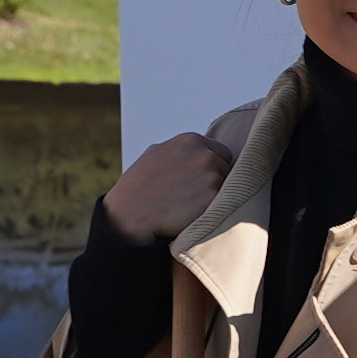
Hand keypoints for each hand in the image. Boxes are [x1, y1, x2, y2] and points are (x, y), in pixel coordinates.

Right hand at [105, 131, 229, 242]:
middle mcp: (204, 154)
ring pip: (228, 188)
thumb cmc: (138, 189)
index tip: (199, 181)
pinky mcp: (213, 197)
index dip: (213, 168)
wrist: (128, 216)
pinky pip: (223, 205)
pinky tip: (192, 214)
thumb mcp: (156, 154)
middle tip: (192, 194)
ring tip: (189, 204)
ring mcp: (211, 175)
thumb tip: (198, 151)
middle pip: (227, 170)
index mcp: (191, 141)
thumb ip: (181, 151)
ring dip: (215, 197)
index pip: (221, 153)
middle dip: (216, 181)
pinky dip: (212, 211)